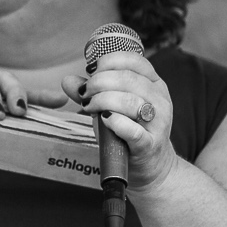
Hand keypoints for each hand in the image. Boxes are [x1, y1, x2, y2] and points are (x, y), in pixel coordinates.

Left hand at [63, 51, 177, 189]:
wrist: (150, 165)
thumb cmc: (127, 131)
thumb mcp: (109, 106)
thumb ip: (90, 92)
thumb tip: (67, 80)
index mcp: (153, 83)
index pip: (134, 60)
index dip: (108, 62)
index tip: (91, 72)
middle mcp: (159, 99)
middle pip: (128, 79)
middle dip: (98, 83)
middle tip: (85, 94)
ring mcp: (157, 122)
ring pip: (129, 101)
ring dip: (102, 101)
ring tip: (90, 108)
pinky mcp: (150, 144)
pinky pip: (132, 130)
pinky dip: (115, 123)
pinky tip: (104, 121)